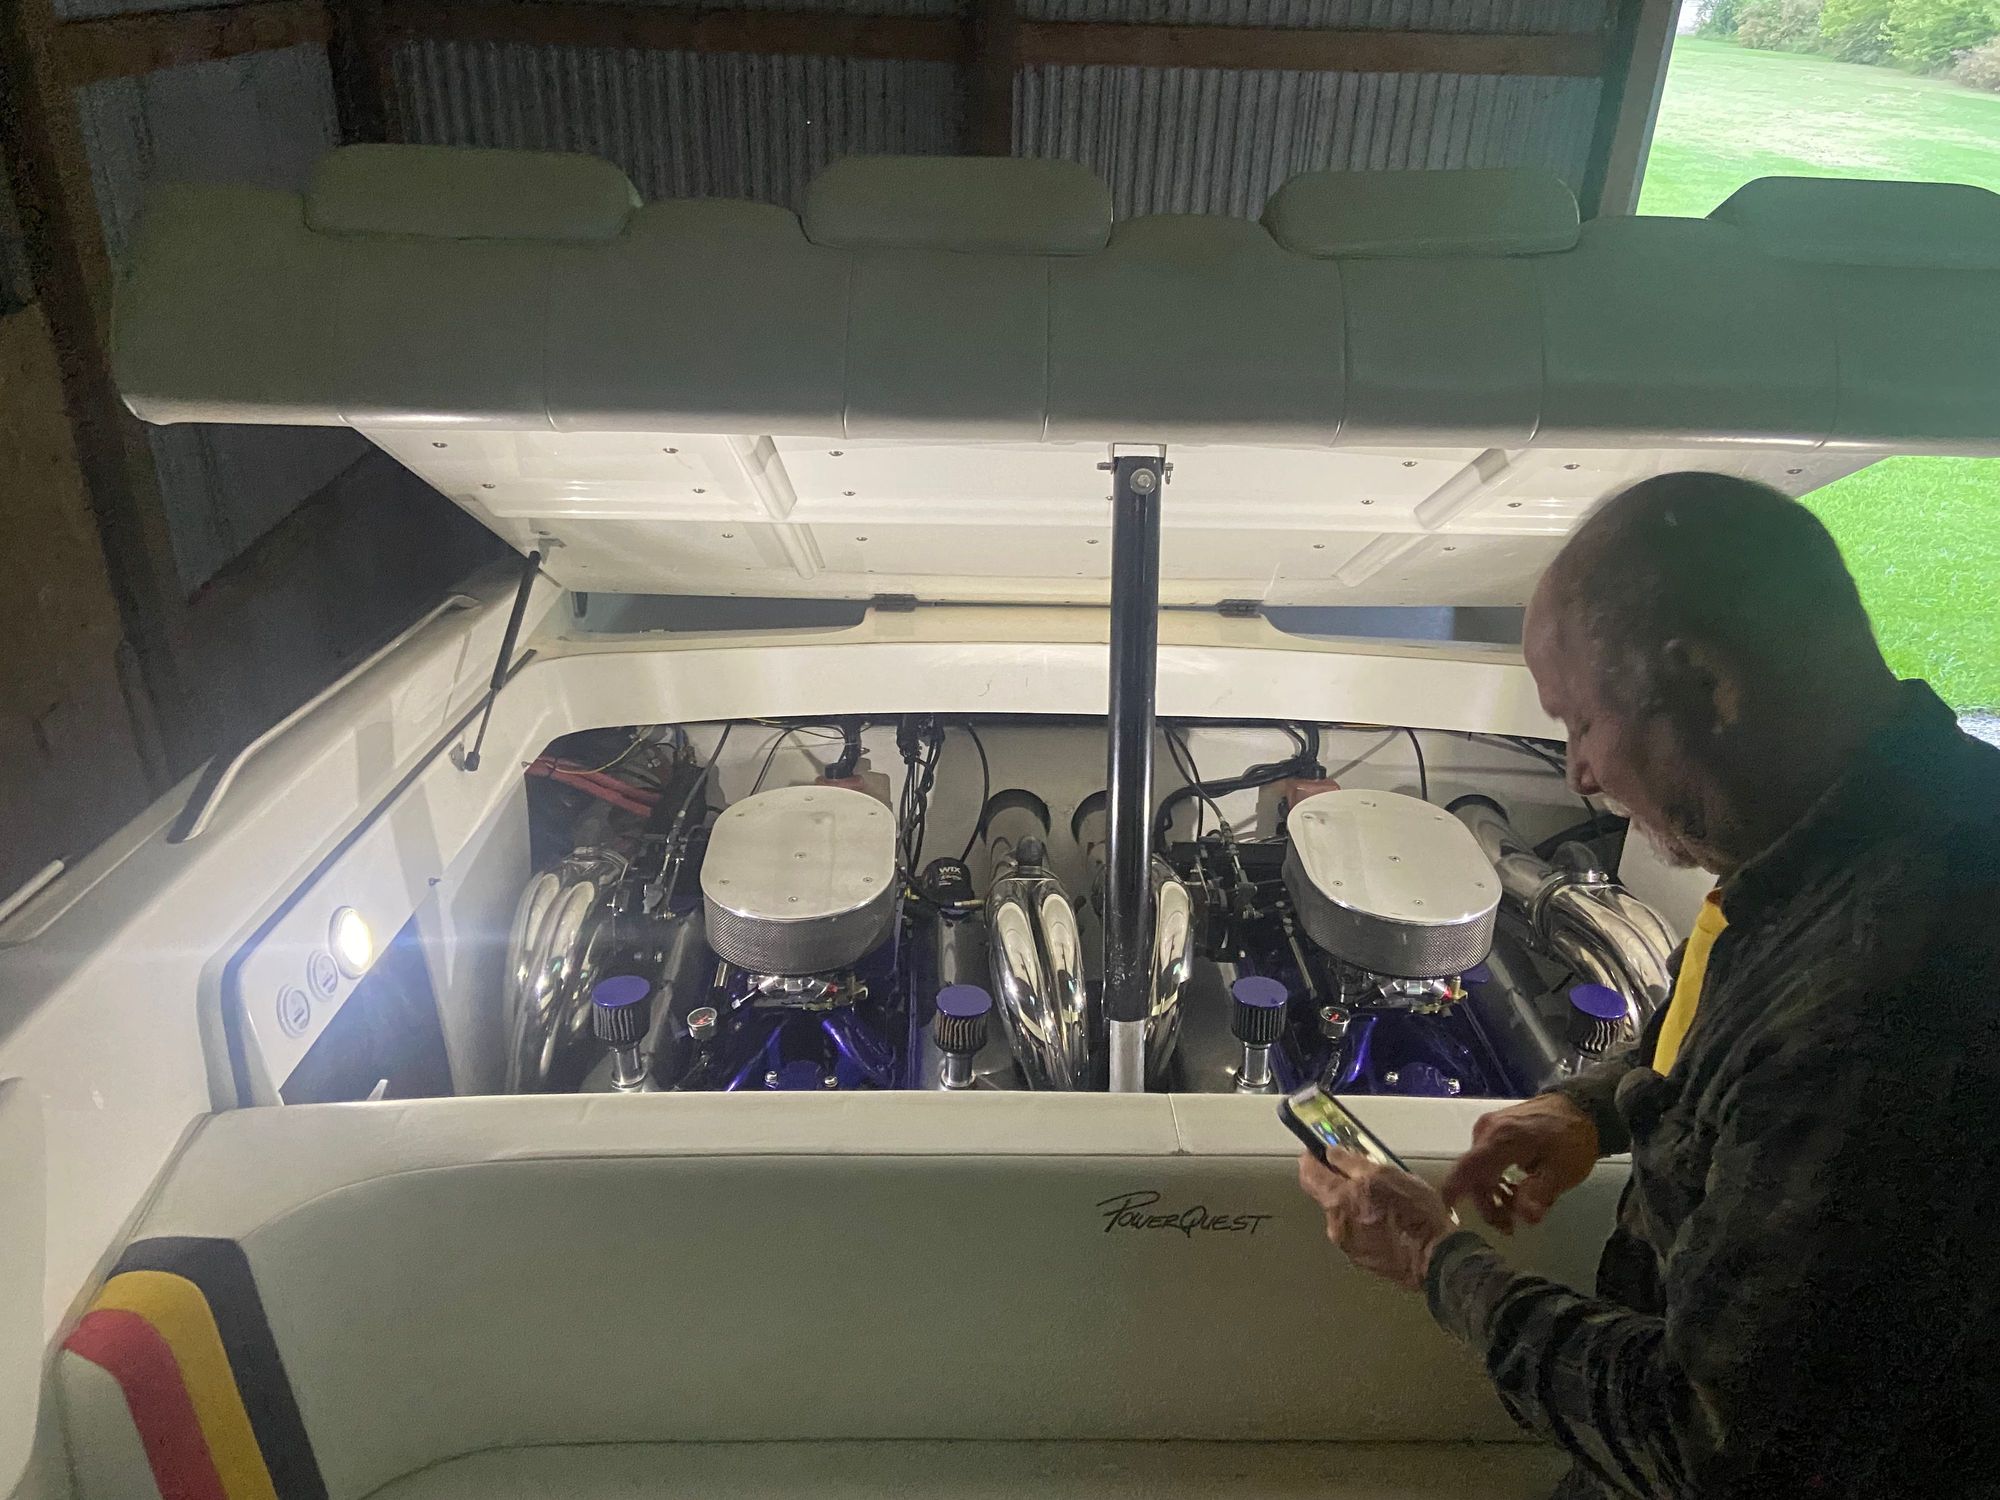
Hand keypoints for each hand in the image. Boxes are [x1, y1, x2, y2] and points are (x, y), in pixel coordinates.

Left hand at [1296, 1150, 1457, 1291]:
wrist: (1436, 1259)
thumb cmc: (1414, 1214)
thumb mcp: (1386, 1175)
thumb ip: (1353, 1164)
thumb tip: (1332, 1153)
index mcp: (1338, 1202)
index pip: (1309, 1175)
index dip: (1311, 1159)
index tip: (1318, 1150)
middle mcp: (1336, 1225)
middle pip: (1326, 1196)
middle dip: (1338, 1180)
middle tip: (1359, 1171)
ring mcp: (1348, 1245)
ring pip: (1344, 1214)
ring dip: (1354, 1203)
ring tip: (1382, 1198)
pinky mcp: (1363, 1260)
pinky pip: (1357, 1232)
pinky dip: (1365, 1221)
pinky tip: (1388, 1220)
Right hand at [1441, 1092, 1598, 1233]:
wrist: (1581, 1104)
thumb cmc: (1572, 1137)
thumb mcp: (1562, 1172)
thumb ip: (1538, 1195)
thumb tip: (1524, 1218)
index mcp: (1499, 1141)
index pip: (1465, 1170)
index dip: (1453, 1194)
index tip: (1450, 1219)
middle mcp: (1485, 1132)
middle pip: (1473, 1176)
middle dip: (1488, 1205)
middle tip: (1510, 1227)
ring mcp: (1489, 1128)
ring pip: (1480, 1169)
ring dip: (1494, 1193)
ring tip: (1518, 1209)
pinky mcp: (1495, 1128)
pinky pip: (1487, 1159)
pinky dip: (1497, 1178)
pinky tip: (1517, 1188)